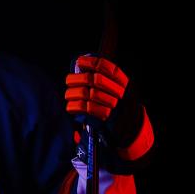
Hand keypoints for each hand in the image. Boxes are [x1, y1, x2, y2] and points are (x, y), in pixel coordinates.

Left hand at [65, 54, 151, 172]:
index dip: (91, 62)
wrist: (125, 132)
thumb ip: (99, 77)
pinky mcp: (105, 118)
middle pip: (94, 79)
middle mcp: (120, 91)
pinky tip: (71, 107)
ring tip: (69, 95)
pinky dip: (74, 106)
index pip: (106, 66)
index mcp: (122, 81)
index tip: (78, 62)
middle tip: (69, 81)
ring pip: (87, 92)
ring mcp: (114, 104)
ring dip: (73, 93)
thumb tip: (79, 63)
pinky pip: (84, 108)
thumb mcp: (111, 89)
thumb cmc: (111, 107)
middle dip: (77, 79)